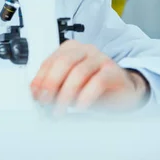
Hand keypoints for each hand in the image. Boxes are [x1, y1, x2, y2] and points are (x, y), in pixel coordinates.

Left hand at [30, 40, 149, 115]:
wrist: (123, 91)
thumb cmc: (93, 87)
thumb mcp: (68, 86)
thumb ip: (54, 86)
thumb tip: (37, 94)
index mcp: (69, 49)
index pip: (49, 61)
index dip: (40, 79)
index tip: (35, 95)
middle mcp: (84, 50)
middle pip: (63, 63)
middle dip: (50, 84)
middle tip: (45, 101)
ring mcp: (100, 58)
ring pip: (78, 72)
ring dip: (66, 94)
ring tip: (60, 109)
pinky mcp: (113, 71)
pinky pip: (97, 82)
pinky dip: (85, 96)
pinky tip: (80, 107)